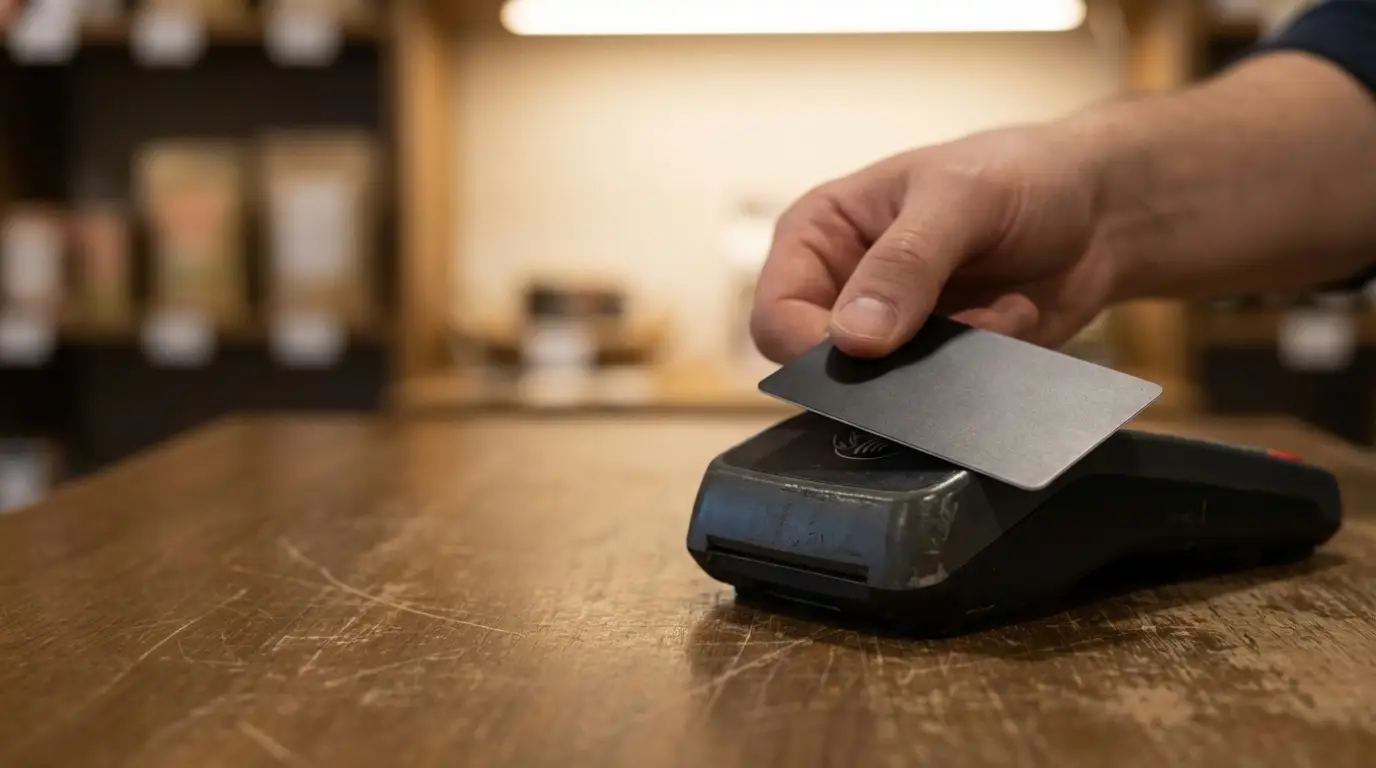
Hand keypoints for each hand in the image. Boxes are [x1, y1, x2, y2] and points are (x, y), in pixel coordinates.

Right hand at [750, 123, 1120, 362]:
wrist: (1100, 211)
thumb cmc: (1020, 176)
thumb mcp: (960, 199)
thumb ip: (904, 264)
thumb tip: (852, 338)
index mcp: (818, 237)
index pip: (776, 316)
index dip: (811, 345)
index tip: (873, 351)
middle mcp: (840, 291)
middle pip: (820, 368)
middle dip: (891, 362)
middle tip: (955, 329)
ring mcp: (888, 337)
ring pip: (880, 395)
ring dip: (946, 365)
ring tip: (1000, 310)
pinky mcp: (934, 370)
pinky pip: (936, 402)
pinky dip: (980, 370)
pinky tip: (1013, 319)